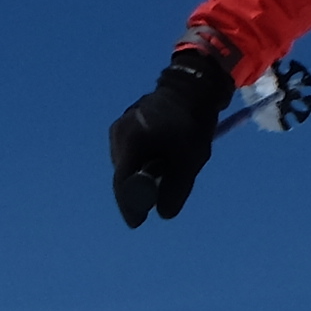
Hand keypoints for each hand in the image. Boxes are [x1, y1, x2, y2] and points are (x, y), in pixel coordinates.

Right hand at [109, 47, 236, 226]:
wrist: (191, 87)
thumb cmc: (192, 122)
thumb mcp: (190, 159)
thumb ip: (176, 188)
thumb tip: (162, 214)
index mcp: (131, 139)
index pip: (122, 183)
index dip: (130, 205)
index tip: (137, 223)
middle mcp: (118, 133)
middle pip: (123, 175)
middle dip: (139, 189)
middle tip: (163, 192)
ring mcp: (119, 127)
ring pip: (127, 165)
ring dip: (142, 174)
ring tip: (167, 164)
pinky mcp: (124, 125)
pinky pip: (130, 154)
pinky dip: (142, 162)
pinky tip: (161, 154)